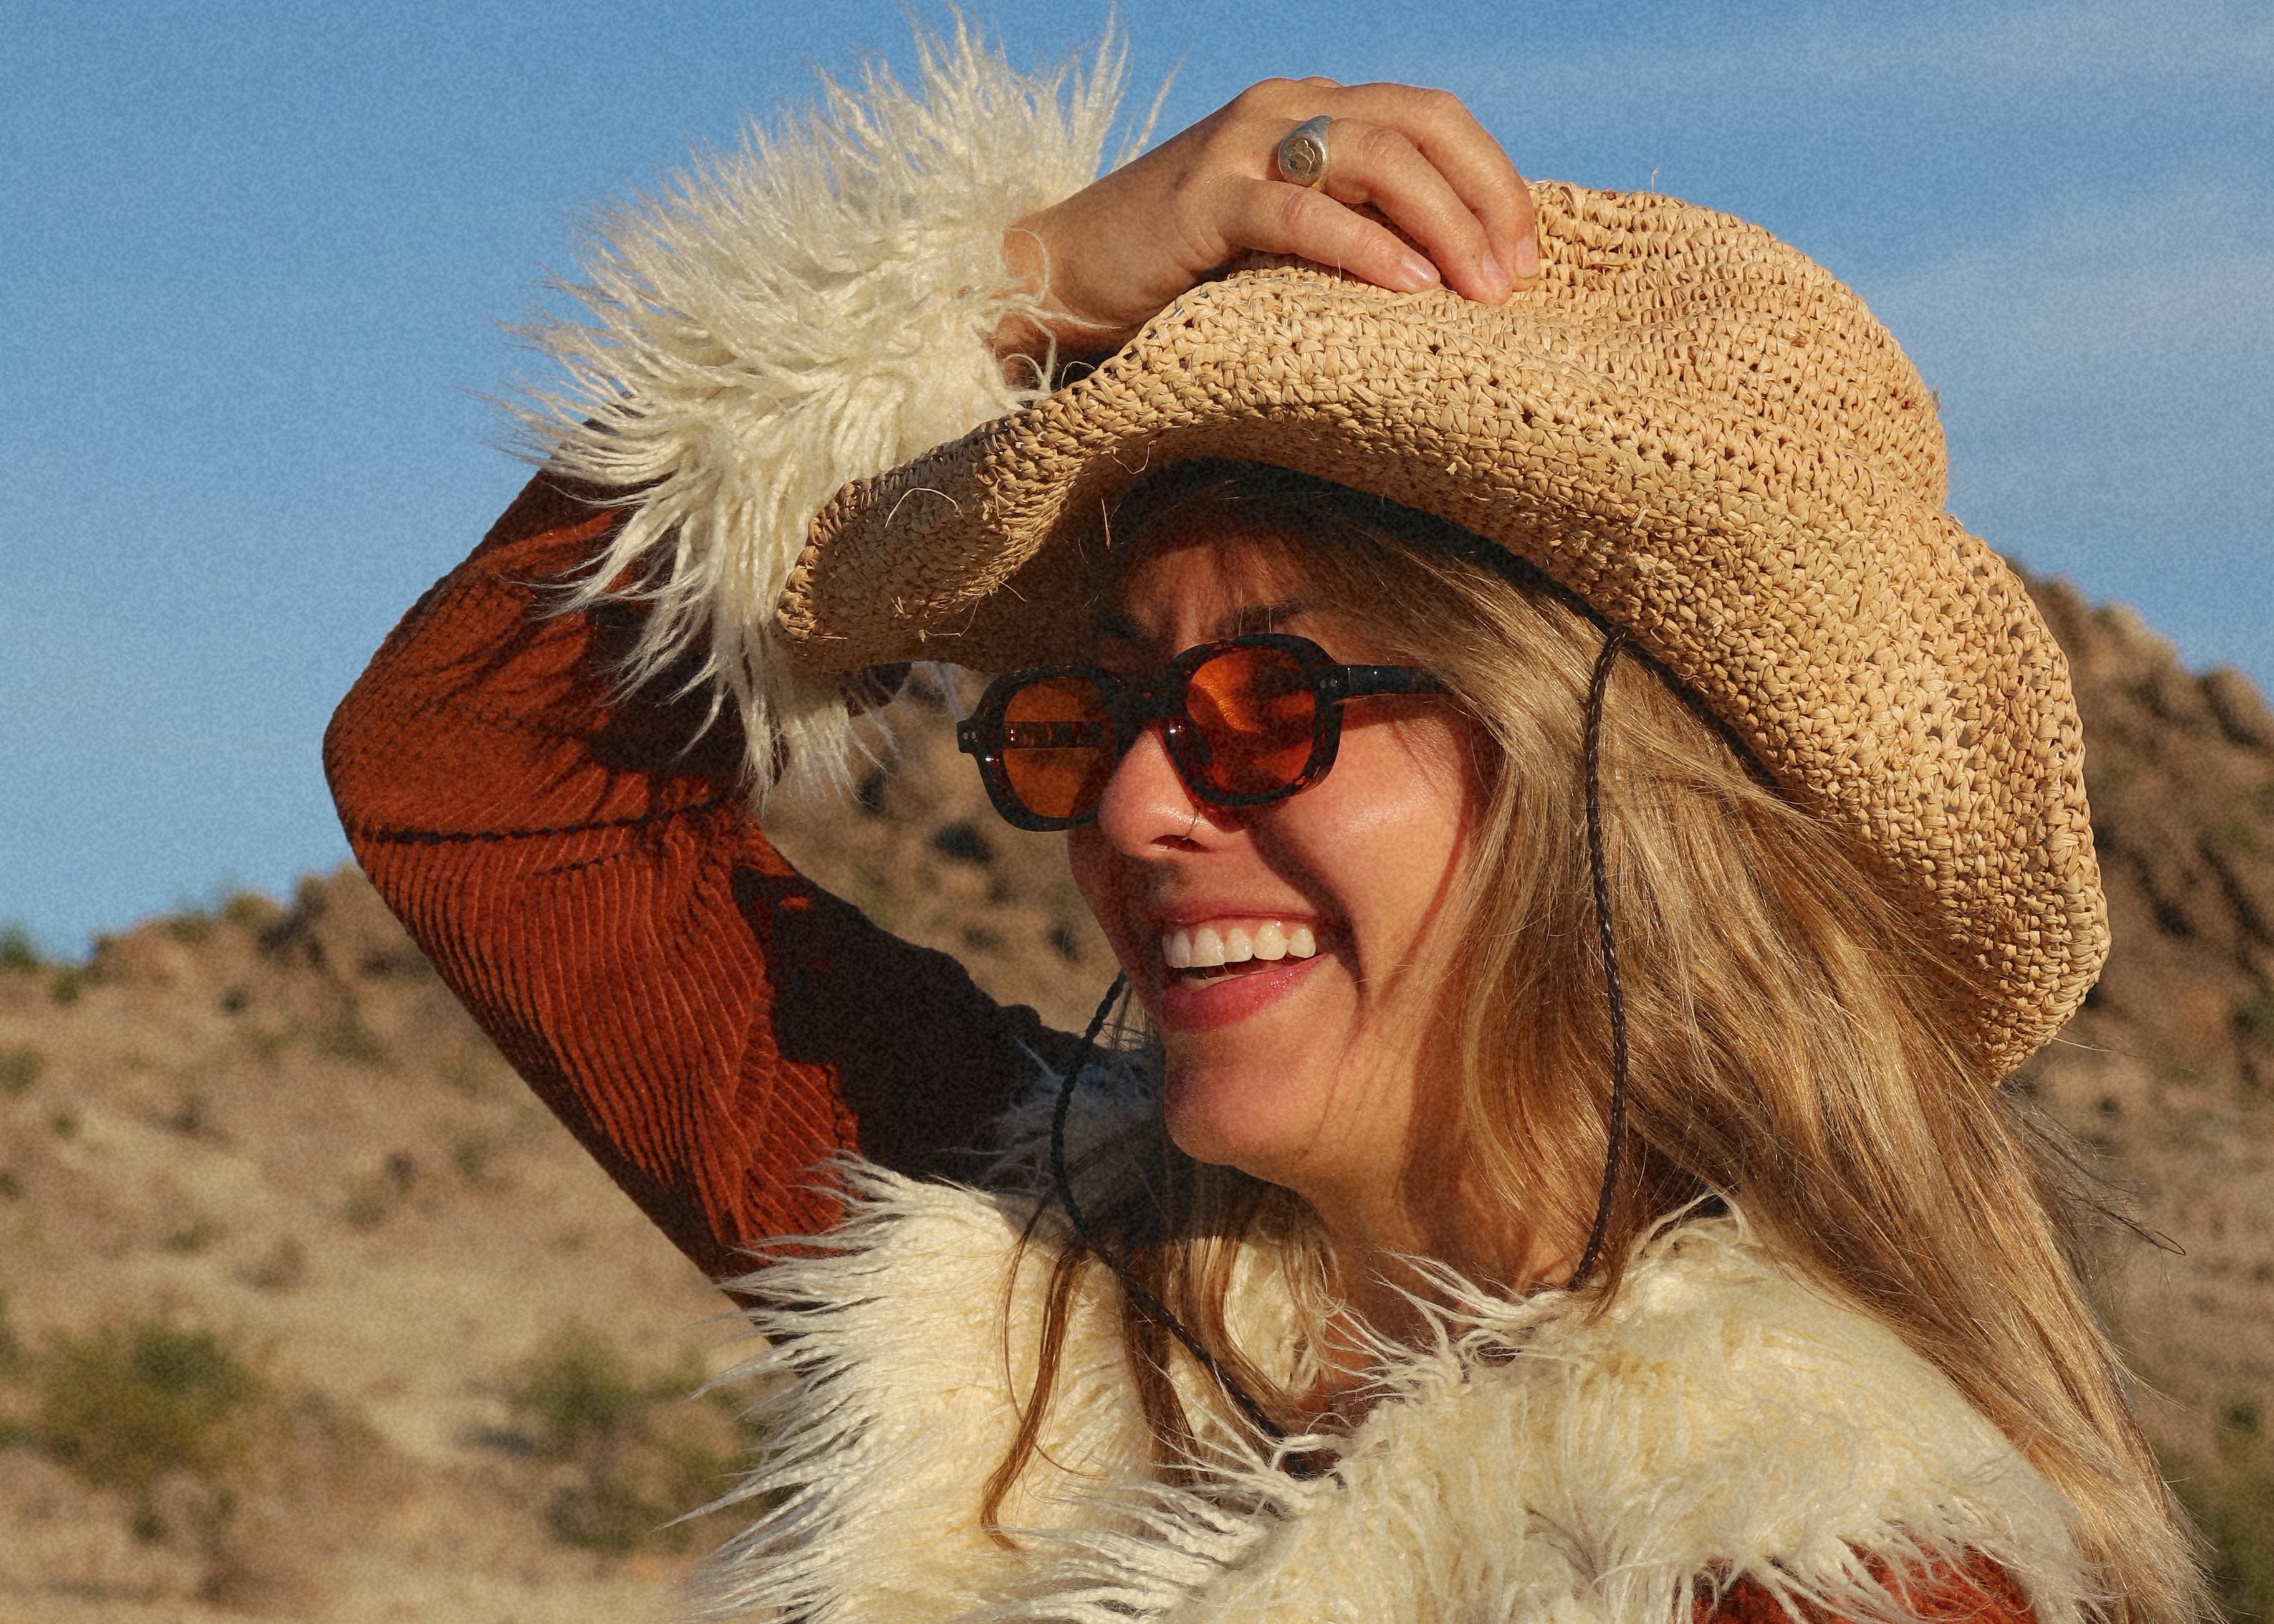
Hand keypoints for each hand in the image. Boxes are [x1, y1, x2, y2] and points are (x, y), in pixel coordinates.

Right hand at [1001, 77, 1536, 360]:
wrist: (1059, 278)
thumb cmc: (1178, 276)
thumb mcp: (1282, 241)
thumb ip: (1350, 228)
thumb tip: (1453, 274)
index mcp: (1309, 110)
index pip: (1431, 117)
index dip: (1492, 178)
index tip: (1528, 255)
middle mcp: (1282, 109)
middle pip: (1419, 124)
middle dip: (1484, 197)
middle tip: (1517, 277)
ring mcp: (1241, 146)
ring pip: (1374, 158)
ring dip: (1442, 223)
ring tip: (1479, 288)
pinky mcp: (1204, 199)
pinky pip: (1302, 211)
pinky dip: (1364, 246)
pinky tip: (1409, 286)